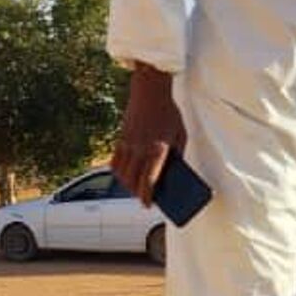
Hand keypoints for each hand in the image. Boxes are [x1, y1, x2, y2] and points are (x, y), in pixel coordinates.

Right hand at [111, 65, 188, 207]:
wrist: (149, 90)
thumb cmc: (168, 111)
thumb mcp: (180, 133)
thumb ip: (178, 153)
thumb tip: (174, 170)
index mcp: (158, 149)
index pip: (149, 181)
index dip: (147, 196)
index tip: (148, 205)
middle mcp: (140, 149)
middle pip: (133, 181)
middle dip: (137, 193)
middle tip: (143, 198)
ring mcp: (128, 143)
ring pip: (122, 173)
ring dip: (127, 184)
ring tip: (135, 188)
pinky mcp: (121, 138)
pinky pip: (115, 161)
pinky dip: (118, 172)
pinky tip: (124, 174)